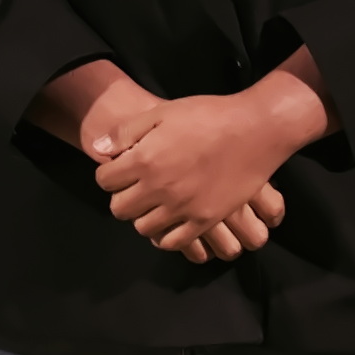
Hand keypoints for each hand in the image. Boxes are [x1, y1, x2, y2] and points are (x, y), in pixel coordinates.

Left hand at [96, 77, 326, 251]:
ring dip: (143, 215)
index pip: (104, 181)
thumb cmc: (208, 115)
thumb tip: (99, 149)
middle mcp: (159, 188)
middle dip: (122, 196)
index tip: (120, 169)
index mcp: (145, 160)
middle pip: (119, 209)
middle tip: (135, 186)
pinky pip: (172, 242)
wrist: (255, 130)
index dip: (109, 173)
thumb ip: (127, 132)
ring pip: (142, 228)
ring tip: (154, 202)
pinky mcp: (204, 220)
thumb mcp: (163, 112)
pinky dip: (166, 234)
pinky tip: (171, 219)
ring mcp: (182, 208)